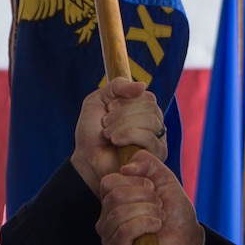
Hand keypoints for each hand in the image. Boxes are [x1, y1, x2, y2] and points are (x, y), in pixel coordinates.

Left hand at [70, 77, 167, 191]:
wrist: (86, 159)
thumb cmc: (91, 133)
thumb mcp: (97, 100)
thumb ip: (117, 86)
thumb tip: (143, 85)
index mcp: (143, 110)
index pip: (147, 96)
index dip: (126, 100)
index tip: (108, 109)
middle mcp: (154, 124)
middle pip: (151, 107)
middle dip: (123, 114)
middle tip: (105, 123)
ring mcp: (158, 141)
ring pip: (152, 122)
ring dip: (124, 125)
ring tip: (108, 134)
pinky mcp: (156, 157)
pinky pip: (151, 138)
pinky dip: (130, 136)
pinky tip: (116, 142)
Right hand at [98, 152, 204, 244]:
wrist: (187, 240)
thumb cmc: (174, 213)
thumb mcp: (164, 179)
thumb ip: (148, 164)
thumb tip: (126, 167)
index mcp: (113, 198)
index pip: (109, 182)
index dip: (136, 181)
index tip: (154, 189)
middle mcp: (106, 216)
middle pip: (115, 196)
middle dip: (145, 197)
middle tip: (159, 206)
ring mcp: (109, 235)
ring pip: (119, 213)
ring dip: (148, 211)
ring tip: (160, 217)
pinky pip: (124, 231)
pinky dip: (145, 224)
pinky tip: (156, 227)